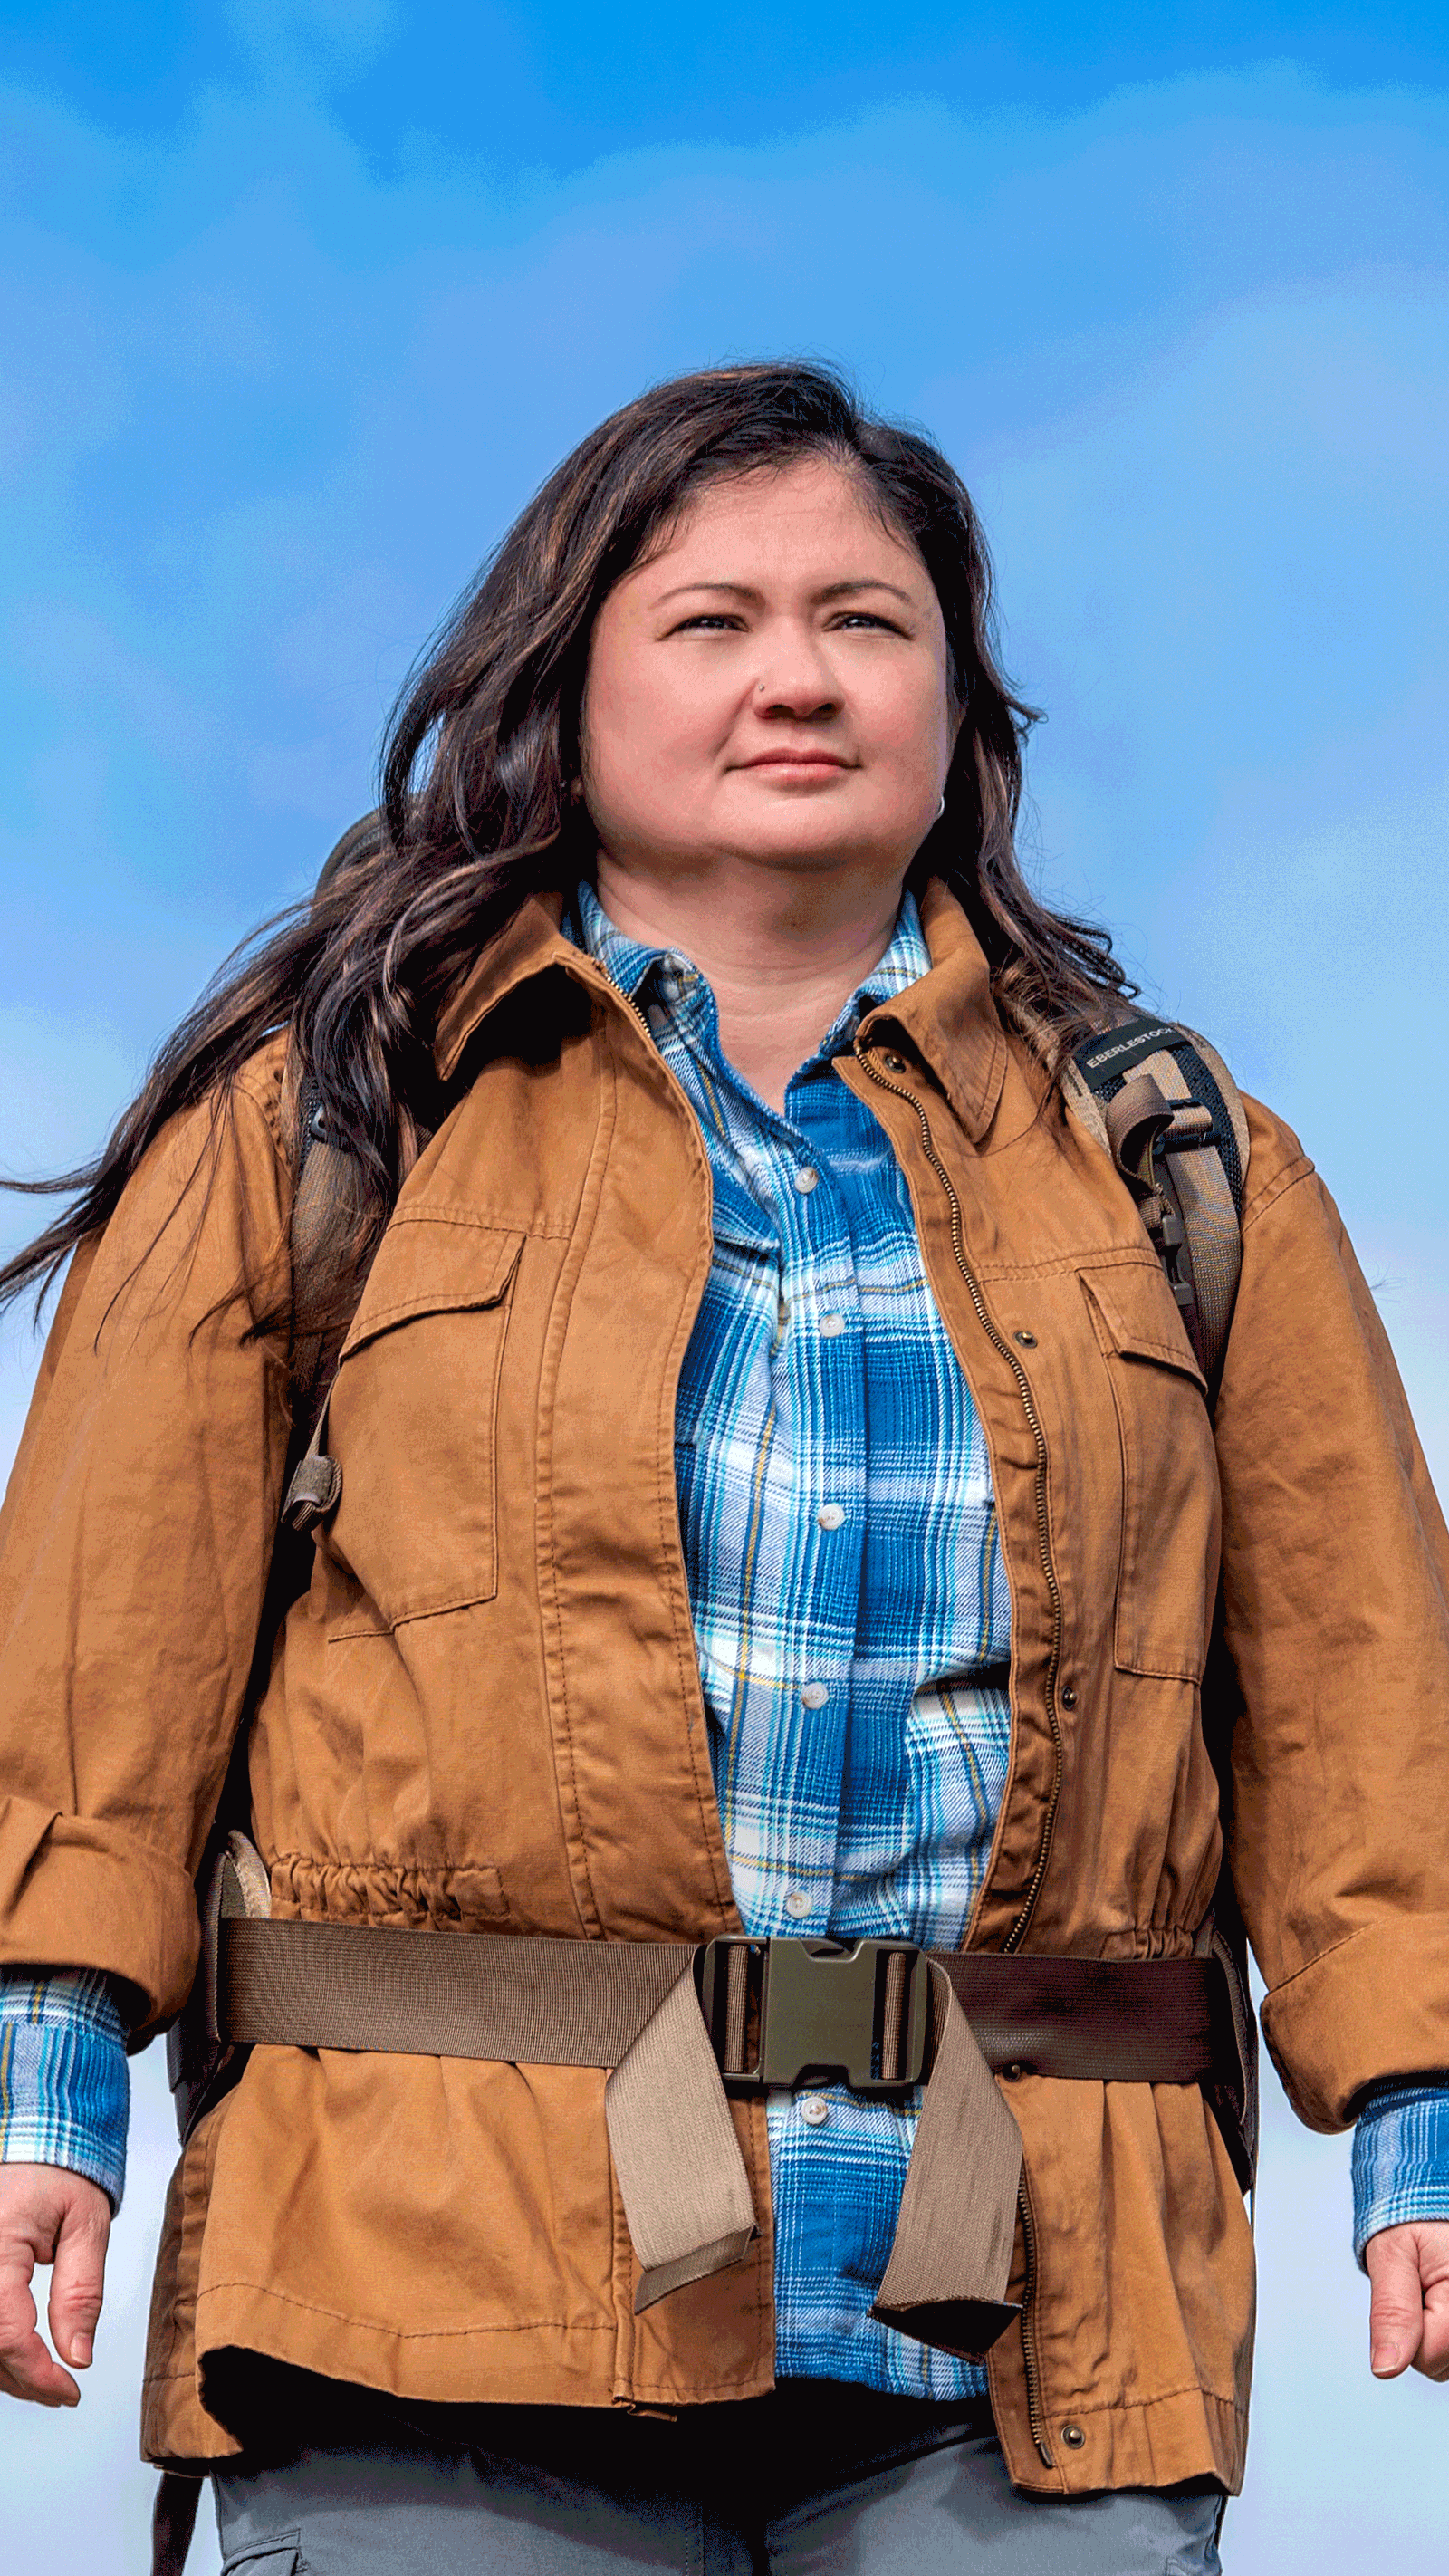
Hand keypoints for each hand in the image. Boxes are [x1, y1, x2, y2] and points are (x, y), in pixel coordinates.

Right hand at [0, 2163, 110, 2405]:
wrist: (33, 2145)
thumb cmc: (59, 2175)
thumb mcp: (87, 2225)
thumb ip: (81, 2293)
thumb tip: (77, 2355)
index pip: (8, 2335)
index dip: (38, 2375)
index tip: (69, 2392)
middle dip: (23, 2380)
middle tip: (61, 2392)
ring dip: (4, 2370)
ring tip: (44, 2380)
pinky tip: (18, 2357)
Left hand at [1365, 2220, 1448, 2381]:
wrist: (1434, 2208)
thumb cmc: (1414, 2221)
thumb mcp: (1393, 2252)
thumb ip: (1391, 2310)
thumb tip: (1385, 2368)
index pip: (1430, 2353)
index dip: (1407, 2327)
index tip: (1411, 2287)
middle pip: (1439, 2366)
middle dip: (1421, 2333)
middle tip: (1422, 2288)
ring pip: (1446, 2367)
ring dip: (1434, 2337)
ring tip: (1433, 2294)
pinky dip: (1442, 2339)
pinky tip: (1440, 2309)